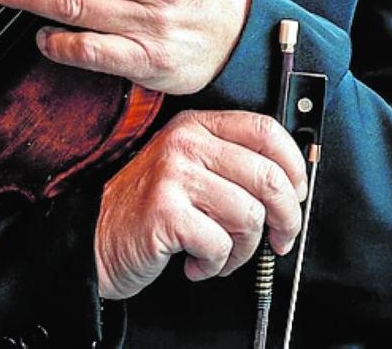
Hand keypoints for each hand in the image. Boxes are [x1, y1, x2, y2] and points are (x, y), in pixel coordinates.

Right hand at [94, 109, 307, 298]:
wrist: (93, 237)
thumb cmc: (148, 208)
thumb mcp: (189, 168)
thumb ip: (230, 164)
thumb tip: (290, 185)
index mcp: (197, 125)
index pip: (265, 129)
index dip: (294, 164)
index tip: (298, 193)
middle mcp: (186, 143)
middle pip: (268, 176)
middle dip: (287, 218)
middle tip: (280, 239)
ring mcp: (174, 175)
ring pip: (249, 215)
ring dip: (245, 250)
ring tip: (223, 255)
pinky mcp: (165, 212)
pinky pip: (220, 244)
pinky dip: (216, 265)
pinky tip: (197, 262)